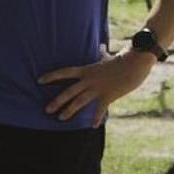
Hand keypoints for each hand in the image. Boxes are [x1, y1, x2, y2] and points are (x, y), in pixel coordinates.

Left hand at [39, 49, 155, 125]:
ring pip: (80, 101)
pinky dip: (96, 118)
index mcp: (87, 70)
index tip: (39, 80)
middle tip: (46, 110)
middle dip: (57, 101)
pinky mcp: (108, 95)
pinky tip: (92, 126)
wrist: (135, 62)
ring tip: (60, 118)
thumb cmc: (122, 59)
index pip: (65, 72)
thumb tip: (100, 47)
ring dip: (69, 110)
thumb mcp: (108, 57)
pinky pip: (99, 109)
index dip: (52, 76)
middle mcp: (89, 79)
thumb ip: (102, 54)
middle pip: (69, 91)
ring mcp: (98, 88)